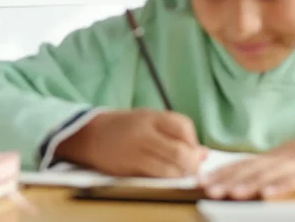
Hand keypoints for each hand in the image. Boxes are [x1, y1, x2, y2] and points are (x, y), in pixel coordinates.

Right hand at [54, 109, 207, 177]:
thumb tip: (205, 153)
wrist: (89, 134)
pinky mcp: (128, 167)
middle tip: (193, 168)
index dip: (194, 141)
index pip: (183, 126)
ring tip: (182, 174)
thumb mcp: (148, 121)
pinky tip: (168, 177)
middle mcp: (144, 132)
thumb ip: (174, 133)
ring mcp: (136, 150)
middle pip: (180, 150)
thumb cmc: (123, 128)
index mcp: (150, 116)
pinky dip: (168, 179)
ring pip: (170, 167)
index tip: (193, 150)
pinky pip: (156, 176)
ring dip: (182, 174)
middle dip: (193, 163)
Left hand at [201, 132, 294, 199]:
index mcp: (270, 158)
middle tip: (210, 190)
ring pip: (268, 175)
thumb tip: (234, 180)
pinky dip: (281, 187)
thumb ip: (262, 170)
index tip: (202, 182)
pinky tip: (268, 195)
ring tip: (231, 194)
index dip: (221, 173)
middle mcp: (279, 158)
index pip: (241, 165)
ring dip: (248, 184)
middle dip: (228, 180)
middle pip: (250, 170)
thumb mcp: (284, 162)